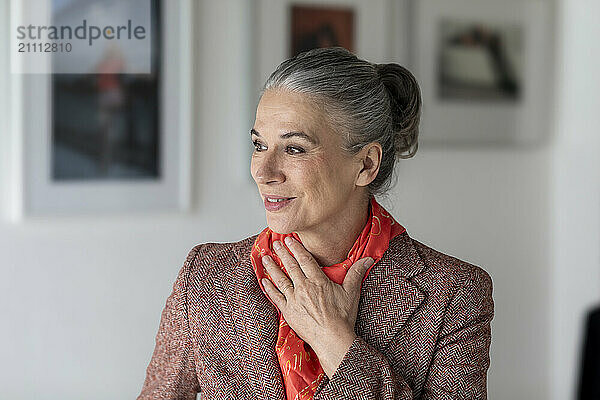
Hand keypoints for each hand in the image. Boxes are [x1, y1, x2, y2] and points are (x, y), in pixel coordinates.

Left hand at [260, 236, 373, 376]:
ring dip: (272, 267)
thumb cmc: (342, 318)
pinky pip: (275, 297)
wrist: (332, 338)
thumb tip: (368, 259)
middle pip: (291, 266)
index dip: (296, 248)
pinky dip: (269, 288)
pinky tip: (263, 281)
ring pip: (280, 279)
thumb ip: (356, 273)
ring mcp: (294, 299)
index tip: (289, 239)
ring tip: (265, 257)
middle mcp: (304, 287)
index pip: (305, 260)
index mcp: (318, 281)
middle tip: (275, 243)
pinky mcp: (288, 311)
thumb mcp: (352, 293)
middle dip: (282, 253)